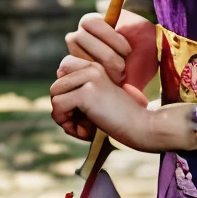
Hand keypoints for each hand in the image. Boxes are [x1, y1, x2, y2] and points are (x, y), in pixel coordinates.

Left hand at [57, 9, 158, 140]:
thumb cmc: (121, 119)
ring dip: (63, 116)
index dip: (65, 91)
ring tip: (83, 126)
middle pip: (56, 85)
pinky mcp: (87, 93)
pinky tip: (84, 130)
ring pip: (55, 95)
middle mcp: (92, 68)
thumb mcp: (99, 99)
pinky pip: (58, 106)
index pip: (63, 69)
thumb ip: (79, 92)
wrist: (142, 126)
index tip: (81, 108)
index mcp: (96, 67)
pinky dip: (66, 122)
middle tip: (82, 121)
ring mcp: (89, 79)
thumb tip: (53, 95)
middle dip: (63, 107)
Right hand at [63, 9, 158, 90]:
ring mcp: (76, 55)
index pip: (89, 22)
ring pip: (78, 57)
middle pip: (78, 38)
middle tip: (123, 65)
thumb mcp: (140, 29)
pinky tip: (111, 82)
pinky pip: (75, 74)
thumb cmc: (145, 49)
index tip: (128, 50)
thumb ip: (125, 17)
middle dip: (105, 54)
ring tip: (120, 74)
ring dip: (102, 67)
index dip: (108, 36)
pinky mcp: (76, 74)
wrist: (145, 76)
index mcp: (94, 23)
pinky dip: (95, 79)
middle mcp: (81, 36)